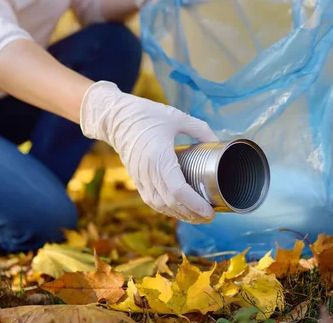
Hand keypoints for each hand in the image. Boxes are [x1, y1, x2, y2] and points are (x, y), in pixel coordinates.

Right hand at [80, 81, 217, 222]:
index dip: (195, 204)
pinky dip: (166, 209)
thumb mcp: (176, 116)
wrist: (115, 118)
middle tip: (210, 216)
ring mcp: (140, 177)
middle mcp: (148, 172)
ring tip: (197, 217)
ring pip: (160, 205)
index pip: (177, 191)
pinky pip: (151, 200)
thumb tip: (217, 141)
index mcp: (159, 157)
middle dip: (192, 214)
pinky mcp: (136, 179)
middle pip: (171, 203)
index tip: (209, 210)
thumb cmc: (145, 115)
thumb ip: (199, 129)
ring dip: (179, 214)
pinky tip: (177, 210)